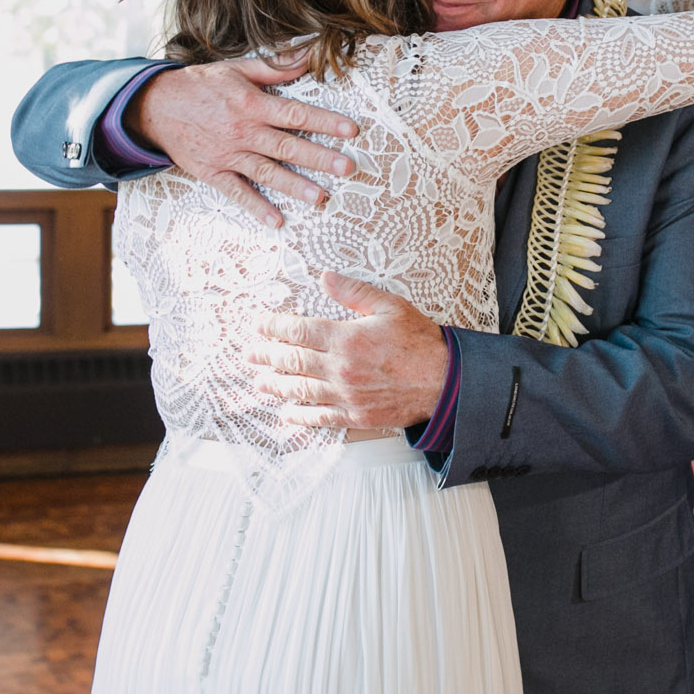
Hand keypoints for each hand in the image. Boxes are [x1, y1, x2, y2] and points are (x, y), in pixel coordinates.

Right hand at [134, 56, 359, 228]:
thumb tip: (309, 55)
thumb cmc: (202, 85)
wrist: (157, 106)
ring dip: (294, 185)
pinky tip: (276, 221)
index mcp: (251, 104)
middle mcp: (243, 131)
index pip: (295, 113)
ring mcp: (228, 154)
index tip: (350, 130)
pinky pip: (237, 192)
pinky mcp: (213, 172)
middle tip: (347, 167)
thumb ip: (275, 67)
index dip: (324, 121)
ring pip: (266, 171)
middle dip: (319, 157)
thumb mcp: (237, 69)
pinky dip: (256, 207)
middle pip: (287, 145)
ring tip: (320, 197)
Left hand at [250, 271, 448, 430]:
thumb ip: (354, 292)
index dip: (274, 327)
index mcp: (347, 338)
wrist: (445, 381)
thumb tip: (326, 277)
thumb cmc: (420, 341)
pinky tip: (286, 414)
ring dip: (275, 386)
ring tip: (257, 382)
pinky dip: (300, 416)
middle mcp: (341, 368)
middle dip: (266, 356)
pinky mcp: (357, 415)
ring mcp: (347, 395)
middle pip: (293, 362)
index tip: (259, 325)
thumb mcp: (390, 306)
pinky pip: (321, 417)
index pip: (299, 331)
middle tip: (247, 353)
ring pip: (301, 390)